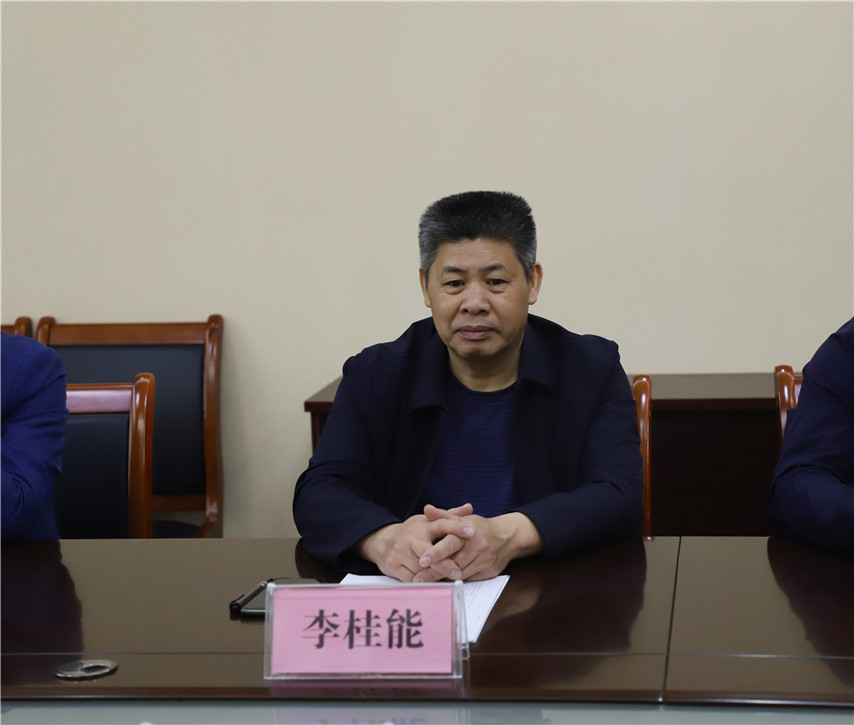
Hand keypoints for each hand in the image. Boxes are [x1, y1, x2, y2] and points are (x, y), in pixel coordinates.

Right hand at [358, 507, 474, 581]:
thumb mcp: (428, 521)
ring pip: (420, 569)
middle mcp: (411, 537)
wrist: (382, 542)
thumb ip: (449, 516)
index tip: (471, 532)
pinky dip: (423, 583)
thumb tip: (469, 507)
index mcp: (423, 525)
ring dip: (435, 577)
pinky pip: (411, 578)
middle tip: (458, 573)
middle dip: (444, 564)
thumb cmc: (412, 532)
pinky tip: (433, 585)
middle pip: (429, 552)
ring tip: (449, 583)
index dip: (456, 527)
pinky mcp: (392, 565)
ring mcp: (400, 551)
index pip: (442, 524)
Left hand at [415, 507, 543, 581]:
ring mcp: (484, 561)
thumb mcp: (463, 519)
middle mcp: (477, 547)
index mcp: (469, 533)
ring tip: (425, 585)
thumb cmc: (480, 527)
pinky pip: (468, 579)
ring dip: (443, 579)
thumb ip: (443, 516)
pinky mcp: (488, 573)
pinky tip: (443, 584)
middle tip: (417, 579)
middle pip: (453, 563)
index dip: (436, 553)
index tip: (422, 560)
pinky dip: (455, 581)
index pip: (450, 543)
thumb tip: (427, 509)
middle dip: (434, 572)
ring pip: (460, 574)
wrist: (508, 536)